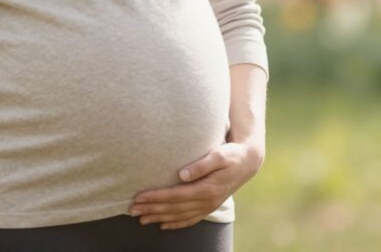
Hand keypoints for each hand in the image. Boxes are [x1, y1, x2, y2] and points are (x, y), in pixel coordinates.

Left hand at [129, 141, 263, 229]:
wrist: (248, 162)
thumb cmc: (231, 154)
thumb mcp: (219, 155)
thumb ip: (201, 165)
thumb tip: (182, 174)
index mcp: (207, 189)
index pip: (175, 196)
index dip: (156, 197)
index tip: (139, 197)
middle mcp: (207, 201)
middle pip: (173, 208)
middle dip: (151, 209)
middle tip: (132, 210)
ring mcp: (208, 206)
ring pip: (179, 216)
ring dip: (159, 218)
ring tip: (141, 219)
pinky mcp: (209, 206)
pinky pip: (190, 220)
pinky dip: (176, 224)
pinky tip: (163, 225)